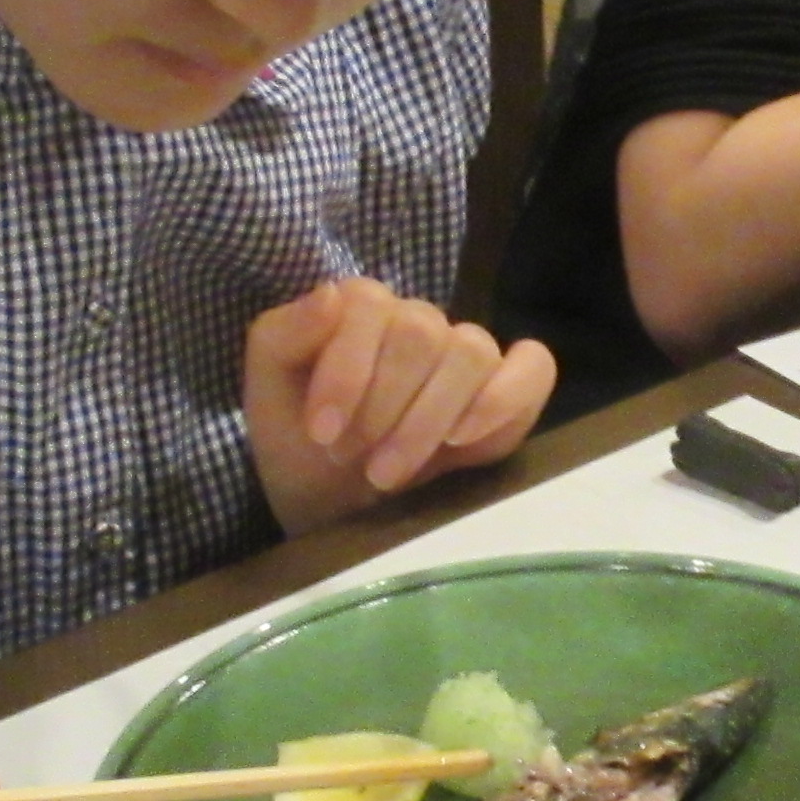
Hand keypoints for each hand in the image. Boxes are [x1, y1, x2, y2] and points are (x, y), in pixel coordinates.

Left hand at [244, 277, 556, 534]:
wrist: (328, 503)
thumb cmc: (298, 442)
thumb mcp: (265, 390)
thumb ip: (284, 335)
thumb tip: (332, 296)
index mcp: (362, 307)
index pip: (370, 304)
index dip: (347, 371)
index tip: (322, 433)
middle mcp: (419, 320)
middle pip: (421, 333)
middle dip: (382, 407)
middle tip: (354, 460)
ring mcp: (467, 353)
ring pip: (470, 353)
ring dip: (427, 420)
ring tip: (389, 474)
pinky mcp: (509, 390)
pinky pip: (534, 369)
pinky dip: (506, 397)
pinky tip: (463, 437)